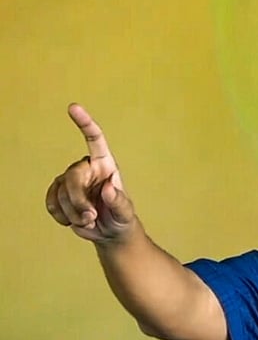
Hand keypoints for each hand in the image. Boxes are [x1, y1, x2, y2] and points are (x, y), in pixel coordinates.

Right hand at [46, 104, 135, 242]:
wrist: (110, 232)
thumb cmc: (122, 218)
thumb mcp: (126, 213)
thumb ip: (119, 201)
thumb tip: (108, 187)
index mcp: (105, 165)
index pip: (95, 140)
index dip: (85, 123)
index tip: (73, 107)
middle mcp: (86, 169)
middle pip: (71, 177)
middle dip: (78, 201)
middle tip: (91, 217)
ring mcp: (70, 181)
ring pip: (60, 193)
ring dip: (73, 213)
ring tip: (90, 220)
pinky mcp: (58, 194)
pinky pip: (51, 202)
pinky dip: (62, 216)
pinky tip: (75, 221)